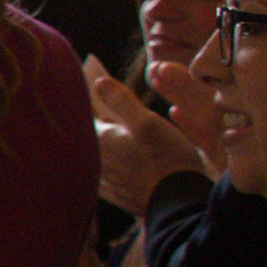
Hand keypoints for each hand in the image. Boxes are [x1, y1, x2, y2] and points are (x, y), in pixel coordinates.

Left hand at [83, 63, 201, 204]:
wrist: (177, 205)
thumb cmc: (167, 161)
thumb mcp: (148, 124)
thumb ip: (121, 101)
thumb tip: (98, 82)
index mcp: (100, 138)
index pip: (89, 105)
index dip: (92, 83)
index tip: (90, 61)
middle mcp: (95, 158)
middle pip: (91, 125)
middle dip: (92, 105)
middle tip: (92, 84)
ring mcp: (103, 177)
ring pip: (96, 147)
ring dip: (97, 130)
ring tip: (98, 114)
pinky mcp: (115, 192)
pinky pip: (103, 167)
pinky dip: (105, 154)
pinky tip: (107, 152)